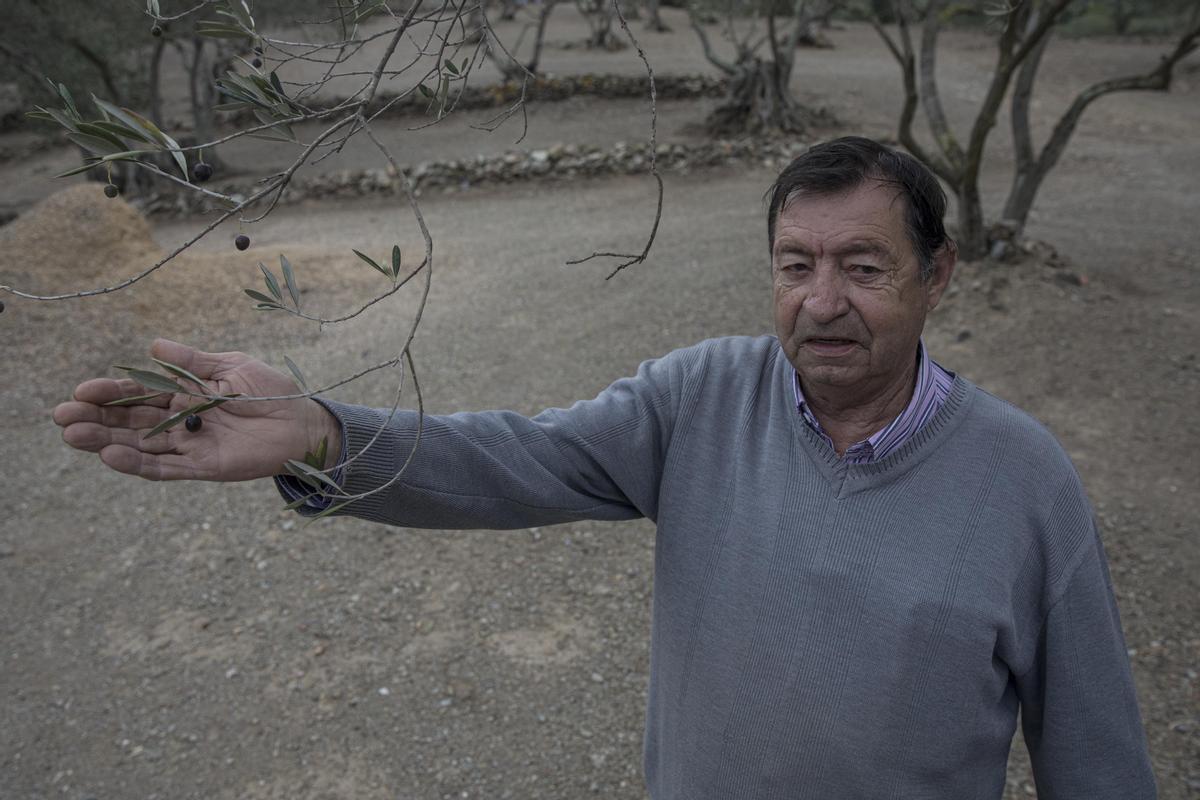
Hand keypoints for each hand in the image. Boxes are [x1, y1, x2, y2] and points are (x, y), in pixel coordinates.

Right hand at [52, 339, 341, 481]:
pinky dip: (137, 464)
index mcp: (184, 394)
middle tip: (60, 417)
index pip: (138, 393)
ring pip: (139, 446)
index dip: (110, 392)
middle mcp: (180, 421)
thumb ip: (192, 361)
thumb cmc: (271, 390)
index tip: (82, 390)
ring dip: (105, 442)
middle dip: (95, 419)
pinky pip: (164, 468)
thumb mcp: (231, 366)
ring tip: (72, 436)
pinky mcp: (203, 467)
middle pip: (130, 422)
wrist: (304, 422)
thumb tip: (152, 347)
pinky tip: (110, 457)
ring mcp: (189, 446)